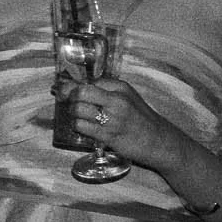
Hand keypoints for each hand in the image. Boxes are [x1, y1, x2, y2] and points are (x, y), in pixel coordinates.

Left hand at [66, 76, 184, 169]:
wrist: (158, 140)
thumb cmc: (140, 118)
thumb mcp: (128, 97)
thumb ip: (106, 91)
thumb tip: (76, 87)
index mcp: (121, 88)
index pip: (89, 81)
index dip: (71, 85)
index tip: (62, 89)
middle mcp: (117, 100)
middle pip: (80, 92)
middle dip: (68, 97)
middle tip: (66, 102)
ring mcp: (112, 118)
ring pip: (78, 109)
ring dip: (72, 113)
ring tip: (76, 115)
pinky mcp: (108, 135)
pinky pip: (81, 127)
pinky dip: (77, 126)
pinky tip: (82, 126)